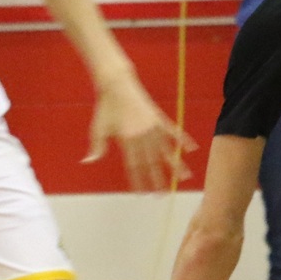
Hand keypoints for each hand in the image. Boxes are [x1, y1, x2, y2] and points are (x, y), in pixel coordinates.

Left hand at [86, 74, 190, 189]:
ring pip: (167, 150)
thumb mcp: (98, 128)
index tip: (143, 194)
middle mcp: (143, 136)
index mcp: (127, 140)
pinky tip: (192, 149)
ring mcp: (153, 127)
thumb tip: (88, 162)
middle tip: (164, 194)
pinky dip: (184, 140)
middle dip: (158, 180)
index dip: (139, 181)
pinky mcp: (159, 118)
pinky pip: (174, 132)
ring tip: (185, 177)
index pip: (134, 166)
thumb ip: (97, 147)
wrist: (117, 84)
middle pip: (153, 163)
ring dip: (177, 165)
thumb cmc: (106, 107)